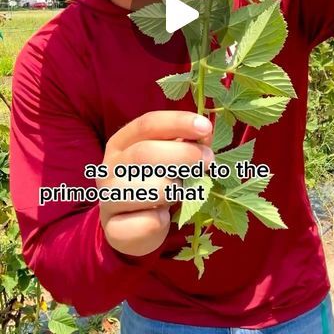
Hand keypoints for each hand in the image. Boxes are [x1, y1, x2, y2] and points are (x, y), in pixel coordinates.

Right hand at [97, 111, 212, 255]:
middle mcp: (109, 166)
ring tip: (182, 191)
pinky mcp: (112, 228)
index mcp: (121, 142)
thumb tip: (205, 134)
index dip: (178, 123)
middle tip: (208, 161)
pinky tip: (164, 217)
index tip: (205, 127)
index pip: (147, 124)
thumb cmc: (155, 182)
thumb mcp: (168, 158)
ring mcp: (107, 198)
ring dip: (176, 189)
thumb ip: (186, 143)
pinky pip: (149, 222)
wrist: (131, 226)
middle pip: (145, 153)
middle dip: (184, 155)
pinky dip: (164, 220)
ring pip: (149, 189)